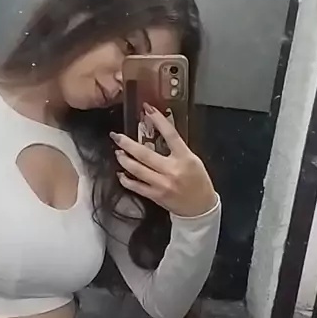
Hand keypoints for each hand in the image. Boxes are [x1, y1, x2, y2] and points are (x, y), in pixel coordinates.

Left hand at [110, 103, 217, 217]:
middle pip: (145, 154)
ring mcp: (162, 184)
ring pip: (137, 170)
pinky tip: (120, 174)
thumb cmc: (198, 182)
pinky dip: (126, 180)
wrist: (200, 208)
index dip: (158, 120)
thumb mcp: (193, 160)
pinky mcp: (156, 196)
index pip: (170, 135)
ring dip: (124, 160)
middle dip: (127, 144)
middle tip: (116, 136)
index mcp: (185, 158)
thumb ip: (177, 149)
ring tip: (118, 152)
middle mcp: (172, 170)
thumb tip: (158, 134)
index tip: (147, 109)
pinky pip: (136, 187)